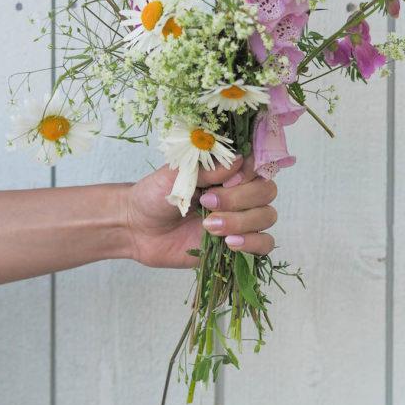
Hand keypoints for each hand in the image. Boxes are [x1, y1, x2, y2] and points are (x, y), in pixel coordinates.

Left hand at [125, 156, 277, 268]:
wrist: (137, 228)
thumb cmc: (154, 194)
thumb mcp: (177, 175)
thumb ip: (208, 169)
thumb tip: (240, 160)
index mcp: (227, 170)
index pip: (258, 165)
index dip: (248, 173)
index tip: (226, 180)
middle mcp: (239, 192)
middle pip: (266, 191)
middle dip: (240, 198)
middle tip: (208, 203)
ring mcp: (240, 219)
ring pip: (267, 216)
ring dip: (242, 221)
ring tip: (209, 226)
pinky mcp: (237, 244)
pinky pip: (264, 244)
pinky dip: (253, 243)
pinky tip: (230, 243)